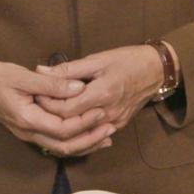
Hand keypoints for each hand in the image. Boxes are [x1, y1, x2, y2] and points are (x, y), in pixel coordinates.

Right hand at [0, 59, 114, 156]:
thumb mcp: (23, 76)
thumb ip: (51, 84)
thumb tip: (78, 88)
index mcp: (26, 119)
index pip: (62, 129)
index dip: (84, 122)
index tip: (102, 110)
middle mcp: (27, 132)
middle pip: (64, 145)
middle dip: (90, 138)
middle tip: (111, 127)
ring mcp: (28, 134)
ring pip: (61, 148)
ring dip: (85, 143)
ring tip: (107, 135)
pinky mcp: (30, 130)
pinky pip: (55, 142)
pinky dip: (74, 141)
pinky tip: (88, 135)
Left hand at [33, 45, 164, 136]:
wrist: (157, 70)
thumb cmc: (126, 60)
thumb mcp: (97, 59)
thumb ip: (68, 69)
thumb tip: (40, 71)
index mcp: (102, 94)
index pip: (66, 109)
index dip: (48, 104)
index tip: (36, 94)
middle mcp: (109, 113)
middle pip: (71, 124)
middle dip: (52, 115)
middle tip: (38, 104)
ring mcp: (115, 122)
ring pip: (81, 133)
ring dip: (63, 124)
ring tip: (49, 112)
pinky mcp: (119, 125)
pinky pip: (94, 133)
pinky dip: (79, 129)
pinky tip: (67, 121)